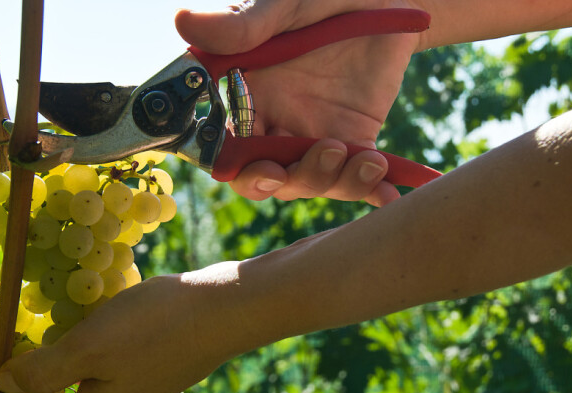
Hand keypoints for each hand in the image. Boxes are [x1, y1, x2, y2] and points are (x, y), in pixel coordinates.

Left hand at [0, 266, 242, 392]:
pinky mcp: (162, 366)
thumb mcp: (89, 346)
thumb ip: (45, 371)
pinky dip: (94, 375)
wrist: (224, 310)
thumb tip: (4, 386)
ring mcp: (147, 389)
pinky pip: (117, 380)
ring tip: (47, 387)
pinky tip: (94, 349)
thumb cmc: (153, 329)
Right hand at [175, 0, 425, 205]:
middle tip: (325, 154)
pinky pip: (357, 175)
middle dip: (293, 180)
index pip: (229, 148)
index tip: (267, 168)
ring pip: (312, 181)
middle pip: (269, 175)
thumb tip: (182, 22)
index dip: (239, 168)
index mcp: (248, 93)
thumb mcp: (284, 4)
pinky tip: (389, 194)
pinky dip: (372, 190)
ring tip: (367, 160)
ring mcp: (317, 132)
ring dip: (336, 181)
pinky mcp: (357, 137)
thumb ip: (241, 25)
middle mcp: (277, 120)